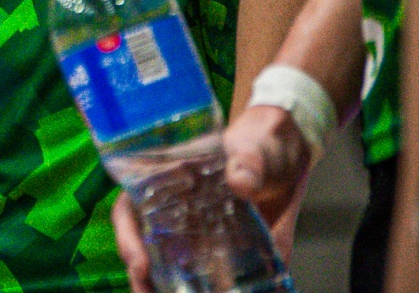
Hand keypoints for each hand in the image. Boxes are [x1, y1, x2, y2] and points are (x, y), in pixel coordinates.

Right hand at [113, 108, 312, 292]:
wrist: (289, 157)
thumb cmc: (258, 141)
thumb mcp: (251, 145)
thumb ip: (246, 160)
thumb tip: (241, 183)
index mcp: (165, 184)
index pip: (131, 212)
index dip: (128, 238)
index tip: (138, 262)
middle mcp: (178, 216)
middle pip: (147, 251)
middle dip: (143, 277)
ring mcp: (205, 239)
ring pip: (177, 271)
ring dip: (170, 290)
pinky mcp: (236, 256)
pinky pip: (223, 282)